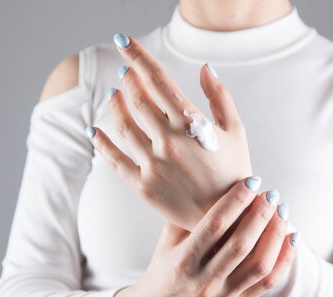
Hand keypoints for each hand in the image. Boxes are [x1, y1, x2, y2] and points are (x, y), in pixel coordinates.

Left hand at [88, 33, 252, 230]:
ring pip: (123, 125)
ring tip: (114, 95)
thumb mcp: (237, 132)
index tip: (123, 41)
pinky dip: (102, 142)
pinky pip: (114, 159)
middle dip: (128, 79)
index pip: (159, 80)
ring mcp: (153, 165)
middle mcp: (170, 142)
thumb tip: (205, 67)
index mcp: (193, 125)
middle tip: (124, 70)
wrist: (227, 220)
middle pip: (137, 99)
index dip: (139, 56)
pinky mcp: (142, 186)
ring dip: (114, 104)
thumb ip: (220, 97)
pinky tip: (95, 129)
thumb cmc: (234, 173)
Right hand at [112, 177, 298, 296]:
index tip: (251, 181)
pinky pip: (268, 282)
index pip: (215, 226)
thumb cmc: (166, 266)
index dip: (236, 201)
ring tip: (282, 212)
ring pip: (260, 264)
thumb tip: (217, 180)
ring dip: (275, 234)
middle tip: (271, 194)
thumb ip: (189, 215)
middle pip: (241, 244)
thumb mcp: (168, 240)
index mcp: (184, 261)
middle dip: (260, 214)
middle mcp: (204, 281)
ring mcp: (223, 295)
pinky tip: (292, 236)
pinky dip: (285, 258)